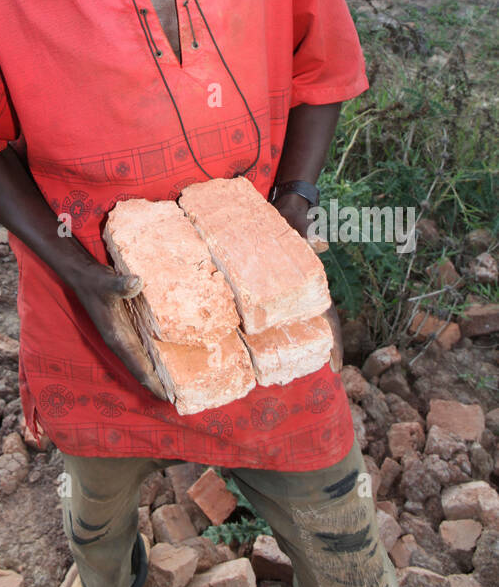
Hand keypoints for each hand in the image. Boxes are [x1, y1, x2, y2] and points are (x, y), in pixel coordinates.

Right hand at [63, 258, 167, 401]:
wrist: (83, 277)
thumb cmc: (95, 282)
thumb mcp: (107, 283)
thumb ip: (121, 285)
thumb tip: (136, 282)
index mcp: (117, 338)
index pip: (138, 366)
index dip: (153, 382)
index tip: (169, 398)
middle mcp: (121, 342)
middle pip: (142, 370)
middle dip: (159, 385)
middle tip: (181, 398)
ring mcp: (123, 337)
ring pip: (143, 362)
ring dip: (157, 374)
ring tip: (178, 386)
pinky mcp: (127, 329)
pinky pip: (143, 350)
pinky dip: (154, 359)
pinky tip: (168, 360)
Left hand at [272, 192, 341, 371]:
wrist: (283, 208)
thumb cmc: (296, 219)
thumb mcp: (303, 225)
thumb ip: (309, 232)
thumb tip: (317, 241)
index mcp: (314, 285)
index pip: (330, 317)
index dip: (335, 342)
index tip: (337, 366)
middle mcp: (300, 292)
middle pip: (309, 328)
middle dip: (306, 353)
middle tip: (291, 377)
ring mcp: (284, 291)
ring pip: (288, 322)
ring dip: (283, 344)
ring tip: (269, 369)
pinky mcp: (266, 286)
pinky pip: (267, 310)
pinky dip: (262, 326)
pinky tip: (248, 340)